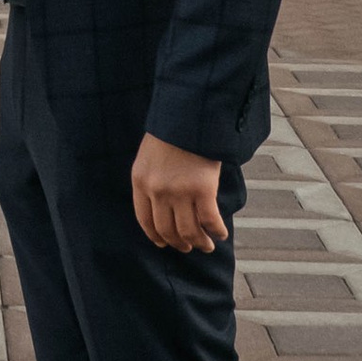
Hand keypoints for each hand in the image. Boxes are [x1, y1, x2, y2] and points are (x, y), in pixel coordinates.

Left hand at [132, 134, 227, 252]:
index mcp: (140, 182)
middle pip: (167, 230)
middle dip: (179, 243)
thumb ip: (152, 180)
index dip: (156, 236)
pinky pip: (210, 220)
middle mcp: (157, 191)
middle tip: (188, 247)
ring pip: (189, 230)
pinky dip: (216, 230)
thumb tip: (163, 206)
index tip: (163, 244)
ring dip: (199, 242)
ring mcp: (180, 192)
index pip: (145, 220)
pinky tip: (221, 233)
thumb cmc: (171, 131)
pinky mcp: (203, 189)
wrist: (188, 113)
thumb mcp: (150, 156)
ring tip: (207, 246)